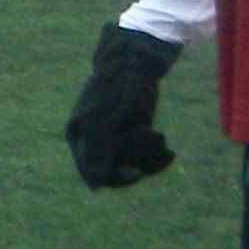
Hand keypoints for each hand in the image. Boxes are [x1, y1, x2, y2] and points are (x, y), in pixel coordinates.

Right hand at [64, 22, 181, 187]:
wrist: (137, 62)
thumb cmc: (117, 87)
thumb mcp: (105, 120)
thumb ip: (98, 152)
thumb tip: (94, 186)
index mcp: (80, 136)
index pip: (93, 172)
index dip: (115, 177)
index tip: (136, 173)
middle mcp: (95, 140)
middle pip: (115, 171)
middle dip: (137, 159)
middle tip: (152, 138)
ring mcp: (115, 138)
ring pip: (132, 165)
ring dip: (149, 156)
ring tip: (160, 135)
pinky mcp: (133, 135)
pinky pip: (144, 159)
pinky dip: (157, 156)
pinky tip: (169, 150)